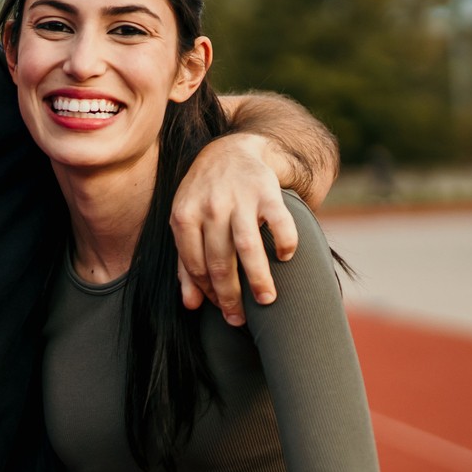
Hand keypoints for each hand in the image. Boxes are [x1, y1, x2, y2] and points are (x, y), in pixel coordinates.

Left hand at [170, 133, 299, 326]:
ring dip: (258, 278)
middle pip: (218, 261)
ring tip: (267, 301)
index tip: (222, 310)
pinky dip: (285, 241)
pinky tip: (287, 258)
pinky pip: (278, 221)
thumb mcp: (186, 223)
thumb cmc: (204, 197)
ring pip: (247, 247)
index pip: (195, 265)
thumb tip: (191, 305)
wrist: (229, 151)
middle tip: (240, 320)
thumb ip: (186, 263)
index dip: (208, 292)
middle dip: (230, 296)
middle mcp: (209, 207)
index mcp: (184, 216)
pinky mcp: (266, 190)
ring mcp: (238, 198)